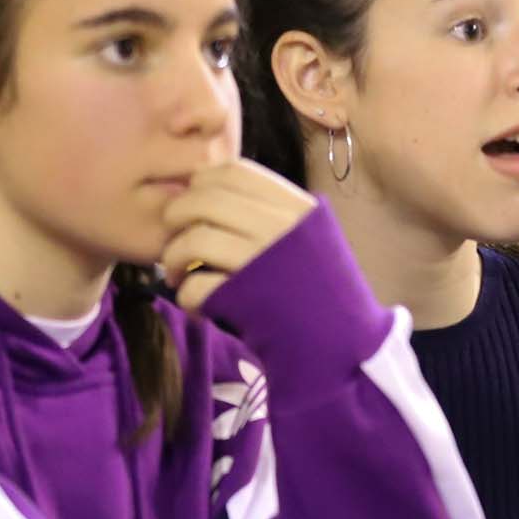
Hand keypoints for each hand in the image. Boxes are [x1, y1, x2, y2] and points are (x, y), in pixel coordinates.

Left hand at [160, 159, 316, 313]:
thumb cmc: (324, 294)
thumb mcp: (313, 239)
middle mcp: (281, 228)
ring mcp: (264, 263)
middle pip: (204, 199)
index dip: (203, 183)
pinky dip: (187, 296)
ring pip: (193, 240)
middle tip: (174, 237)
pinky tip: (197, 307)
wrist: (346, 347)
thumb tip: (215, 193)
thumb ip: (274, 214)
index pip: (235, 171)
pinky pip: (196, 286)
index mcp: (297, 208)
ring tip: (177, 276)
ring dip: (172, 258)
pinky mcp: (248, 299)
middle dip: (175, 216)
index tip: (195, 205)